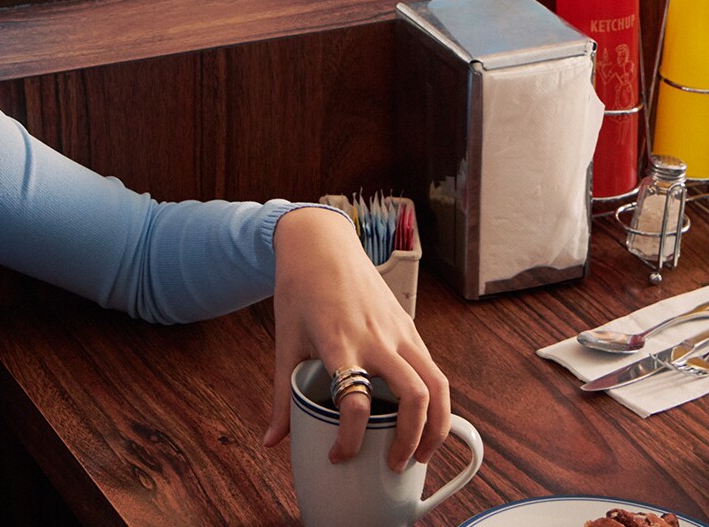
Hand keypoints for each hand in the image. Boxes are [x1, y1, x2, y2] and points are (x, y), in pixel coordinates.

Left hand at [260, 204, 450, 471]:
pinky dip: (435, 400)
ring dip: (436, 425)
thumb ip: (282, 397)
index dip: (349, 439)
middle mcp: (376, 337)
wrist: (321, 243)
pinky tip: (422, 419)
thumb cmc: (300, 290)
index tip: (338, 456)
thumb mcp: (285, 343)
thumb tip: (271, 442)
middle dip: (412, 440)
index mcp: (340, 342)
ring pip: (436, 382)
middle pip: (413, 396)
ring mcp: (398, 329)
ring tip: (422, 453)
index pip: (355, 401)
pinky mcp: (409, 325)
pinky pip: (432, 367)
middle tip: (395, 466)